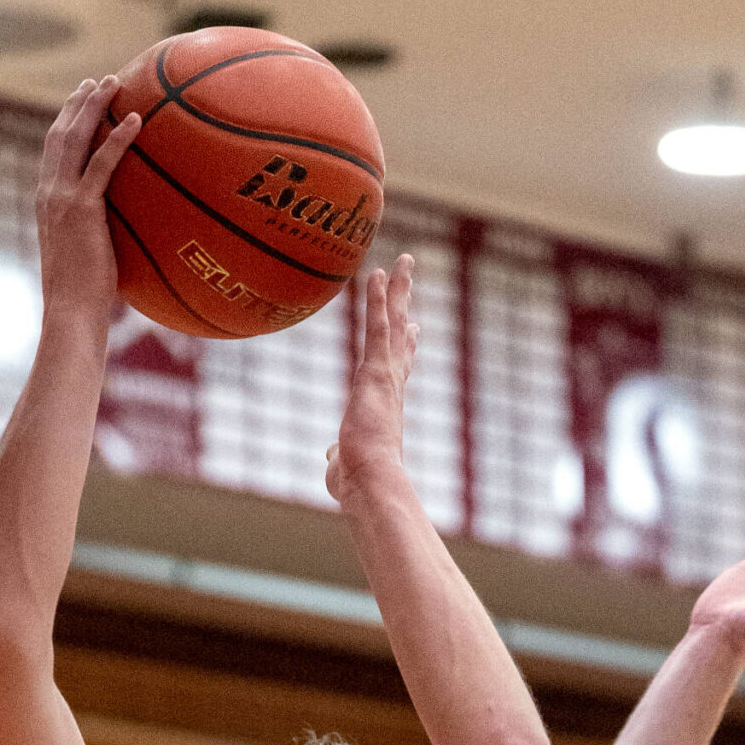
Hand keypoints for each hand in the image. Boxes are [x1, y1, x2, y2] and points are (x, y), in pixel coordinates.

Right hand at [35, 76, 140, 327]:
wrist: (71, 311)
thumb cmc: (83, 296)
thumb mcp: (87, 257)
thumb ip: (96, 235)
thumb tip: (124, 233)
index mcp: (46, 202)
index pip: (53, 153)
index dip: (65, 123)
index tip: (79, 102)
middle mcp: (48, 193)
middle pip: (59, 134)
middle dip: (77, 104)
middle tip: (95, 81)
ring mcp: (62, 199)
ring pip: (75, 139)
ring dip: (94, 107)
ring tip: (113, 84)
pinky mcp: (82, 209)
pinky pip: (103, 164)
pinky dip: (119, 139)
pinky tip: (137, 120)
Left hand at [327, 255, 417, 507]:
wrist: (371, 483)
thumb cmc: (358, 482)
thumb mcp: (344, 463)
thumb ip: (338, 454)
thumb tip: (331, 456)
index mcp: (385, 405)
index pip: (397, 368)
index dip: (405, 346)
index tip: (413, 328)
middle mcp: (392, 385)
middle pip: (401, 336)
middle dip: (404, 305)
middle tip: (408, 279)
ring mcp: (386, 376)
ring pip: (394, 324)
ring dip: (397, 290)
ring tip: (403, 261)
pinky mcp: (376, 372)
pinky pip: (377, 328)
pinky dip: (377, 301)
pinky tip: (376, 274)